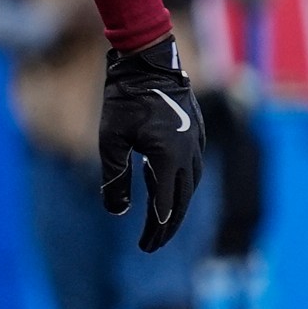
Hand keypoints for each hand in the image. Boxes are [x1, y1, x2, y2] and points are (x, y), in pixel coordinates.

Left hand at [100, 37, 205, 251]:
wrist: (147, 62)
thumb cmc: (123, 99)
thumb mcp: (111, 140)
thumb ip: (115, 177)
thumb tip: (118, 211)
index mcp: (170, 159)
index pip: (165, 207)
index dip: (156, 229)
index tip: (145, 246)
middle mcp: (189, 155)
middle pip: (182, 202)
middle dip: (167, 226)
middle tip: (151, 244)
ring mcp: (196, 143)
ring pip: (190, 185)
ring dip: (174, 206)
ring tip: (156, 222)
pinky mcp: (196, 133)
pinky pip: (190, 167)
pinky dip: (177, 183)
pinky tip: (159, 185)